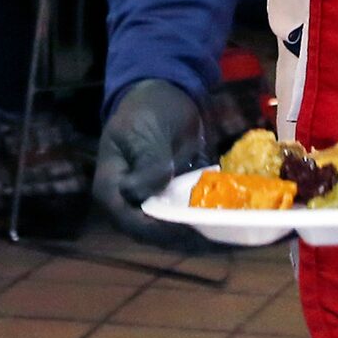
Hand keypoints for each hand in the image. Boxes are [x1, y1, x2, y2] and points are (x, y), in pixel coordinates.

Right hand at [90, 79, 209, 242]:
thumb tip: (142, 193)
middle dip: (181, 238)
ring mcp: (150, 204)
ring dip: (196, 236)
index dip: (155, 229)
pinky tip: (226, 224)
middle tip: (213, 236)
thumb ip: (147, 163)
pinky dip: (203, 223)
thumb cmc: (147, 111)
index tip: (184, 227)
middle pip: (151, 233)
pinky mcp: (171, 202)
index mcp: (111, 187)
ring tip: (225, 237)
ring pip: (170, 232)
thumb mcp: (144, 132)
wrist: (165, 98)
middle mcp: (128, 203)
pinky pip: (185, 220)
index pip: (128, 220)